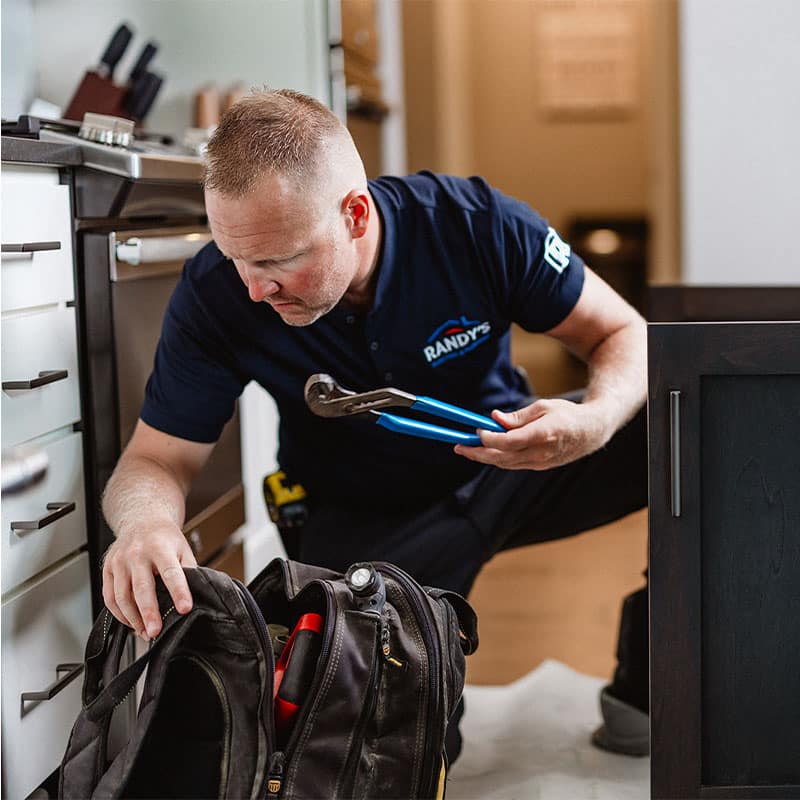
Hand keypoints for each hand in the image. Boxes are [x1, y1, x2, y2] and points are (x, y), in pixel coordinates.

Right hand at [101, 522, 197, 640]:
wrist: (142, 519)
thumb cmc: (165, 537)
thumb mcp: (183, 548)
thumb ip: (188, 571)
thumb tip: (197, 595)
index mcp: (161, 547)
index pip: (171, 572)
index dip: (178, 592)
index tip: (185, 608)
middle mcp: (137, 554)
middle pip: (141, 587)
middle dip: (148, 612)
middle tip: (155, 631)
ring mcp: (120, 561)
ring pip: (122, 596)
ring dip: (133, 618)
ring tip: (145, 631)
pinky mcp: (107, 568)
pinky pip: (109, 597)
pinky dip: (119, 614)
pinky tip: (130, 621)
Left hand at [453, 398, 611, 470]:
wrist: (591, 432)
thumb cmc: (567, 414)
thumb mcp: (543, 407)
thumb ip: (518, 416)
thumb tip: (495, 418)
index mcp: (543, 435)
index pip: (509, 442)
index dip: (489, 438)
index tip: (476, 431)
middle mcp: (541, 453)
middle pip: (502, 458)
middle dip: (477, 453)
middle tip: (458, 447)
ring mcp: (541, 463)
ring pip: (505, 464)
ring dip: (484, 458)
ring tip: (466, 449)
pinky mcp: (540, 467)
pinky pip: (513, 465)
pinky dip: (498, 459)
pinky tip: (486, 451)